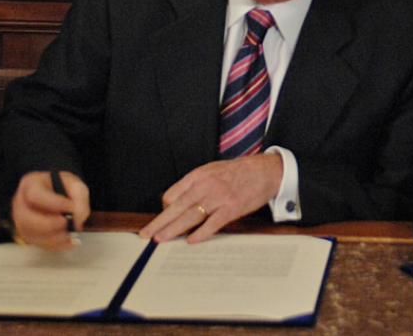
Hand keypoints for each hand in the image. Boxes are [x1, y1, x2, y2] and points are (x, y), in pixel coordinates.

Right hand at [11, 171, 90, 250]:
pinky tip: (67, 242)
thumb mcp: (75, 184)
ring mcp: (20, 220)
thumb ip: (79, 197)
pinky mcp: (26, 234)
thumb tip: (77, 218)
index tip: (71, 208)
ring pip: (29, 234)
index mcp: (31, 184)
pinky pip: (36, 243)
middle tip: (67, 224)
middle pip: (25, 218)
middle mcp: (20, 203)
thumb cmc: (64, 187)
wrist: (56, 194)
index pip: (35, 195)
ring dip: (52, 238)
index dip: (54, 204)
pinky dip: (53, 245)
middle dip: (48, 225)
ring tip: (70, 235)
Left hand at [139, 154, 283, 243]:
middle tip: (146, 234)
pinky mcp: (232, 207)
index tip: (157, 221)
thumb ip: (195, 185)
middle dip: (160, 222)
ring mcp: (219, 196)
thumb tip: (175, 201)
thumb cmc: (238, 172)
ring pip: (191, 215)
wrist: (265, 170)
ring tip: (161, 239)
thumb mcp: (212, 171)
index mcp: (199, 175)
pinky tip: (191, 240)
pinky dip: (201, 232)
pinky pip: (213, 222)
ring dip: (174, 229)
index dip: (164, 209)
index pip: (173, 194)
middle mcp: (207, 185)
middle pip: (178, 206)